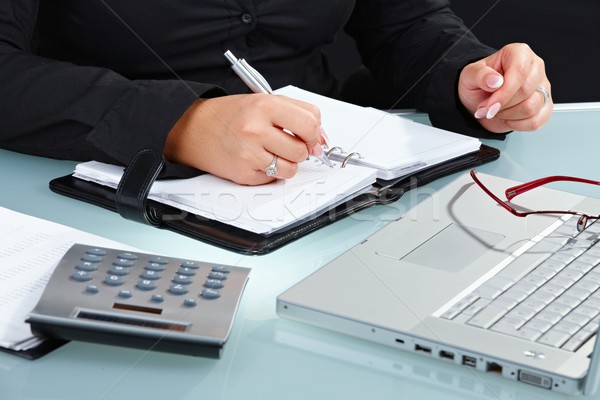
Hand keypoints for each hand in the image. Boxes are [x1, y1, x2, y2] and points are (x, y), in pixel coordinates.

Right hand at [163, 93, 324, 184]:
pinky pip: (274, 179)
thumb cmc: (231, 115)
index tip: (312, 137)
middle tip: (287, 143)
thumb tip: (321, 138)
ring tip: (272, 152)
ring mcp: (249, 154)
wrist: (195, 129)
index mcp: (264, 105)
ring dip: (287, 163)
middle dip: (301, 150)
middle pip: (302, 150)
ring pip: (291, 169)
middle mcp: (255, 129)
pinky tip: (257, 159)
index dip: (315, 134)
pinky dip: (271, 172)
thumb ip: (298, 113)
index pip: (309, 123)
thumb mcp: (265, 101)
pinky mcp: (244, 174)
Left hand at [458, 43, 551, 132]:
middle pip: (526, 91)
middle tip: (487, 108)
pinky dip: (518, 124)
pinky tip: (508, 118)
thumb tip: (495, 81)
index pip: (519, 72)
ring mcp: (543, 87)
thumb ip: (479, 75)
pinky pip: (536, 121)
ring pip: (532, 107)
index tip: (489, 105)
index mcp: (519, 53)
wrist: (481, 99)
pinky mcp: (545, 106)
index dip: (504, 93)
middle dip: (502, 105)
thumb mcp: (469, 76)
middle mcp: (535, 67)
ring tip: (498, 110)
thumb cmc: (479, 84)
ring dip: (508, 115)